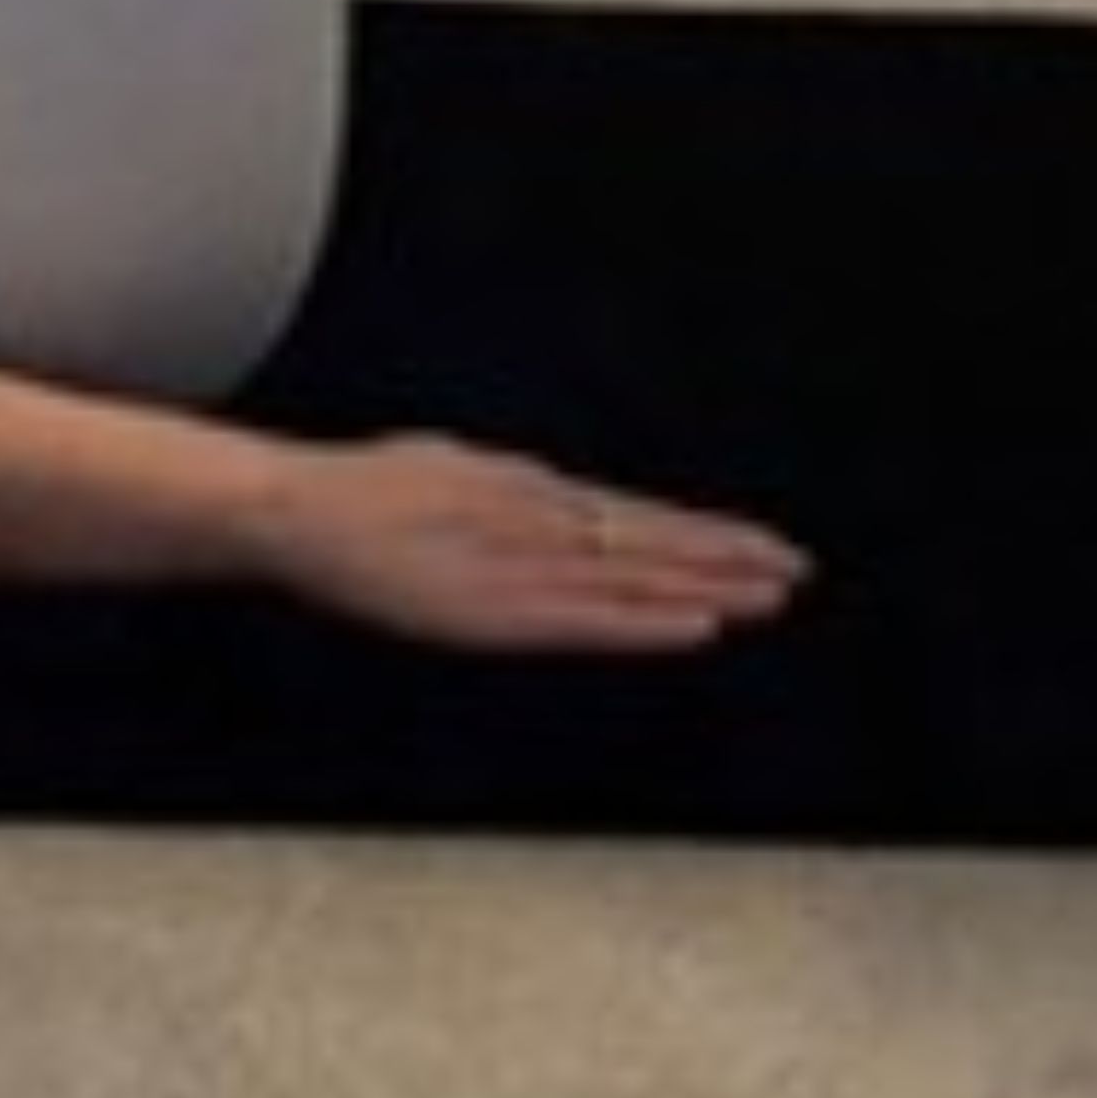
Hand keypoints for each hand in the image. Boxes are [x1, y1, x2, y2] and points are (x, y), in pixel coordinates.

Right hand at [251, 432, 809, 659]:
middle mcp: (537, 520)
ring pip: (635, 574)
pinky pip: (593, 618)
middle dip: (725, 554)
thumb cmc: (357, 498)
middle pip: (648, 538)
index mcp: (524, 492)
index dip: (696, 531)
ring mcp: (523, 563)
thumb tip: (549, 493)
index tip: (756, 542)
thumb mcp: (446, 471)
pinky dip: (650, 621)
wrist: (299, 511)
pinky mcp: (502, 608)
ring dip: (708, 584)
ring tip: (773, 595)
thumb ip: (503, 490)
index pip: (630, 514)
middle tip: (797, 567)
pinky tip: (698, 627)